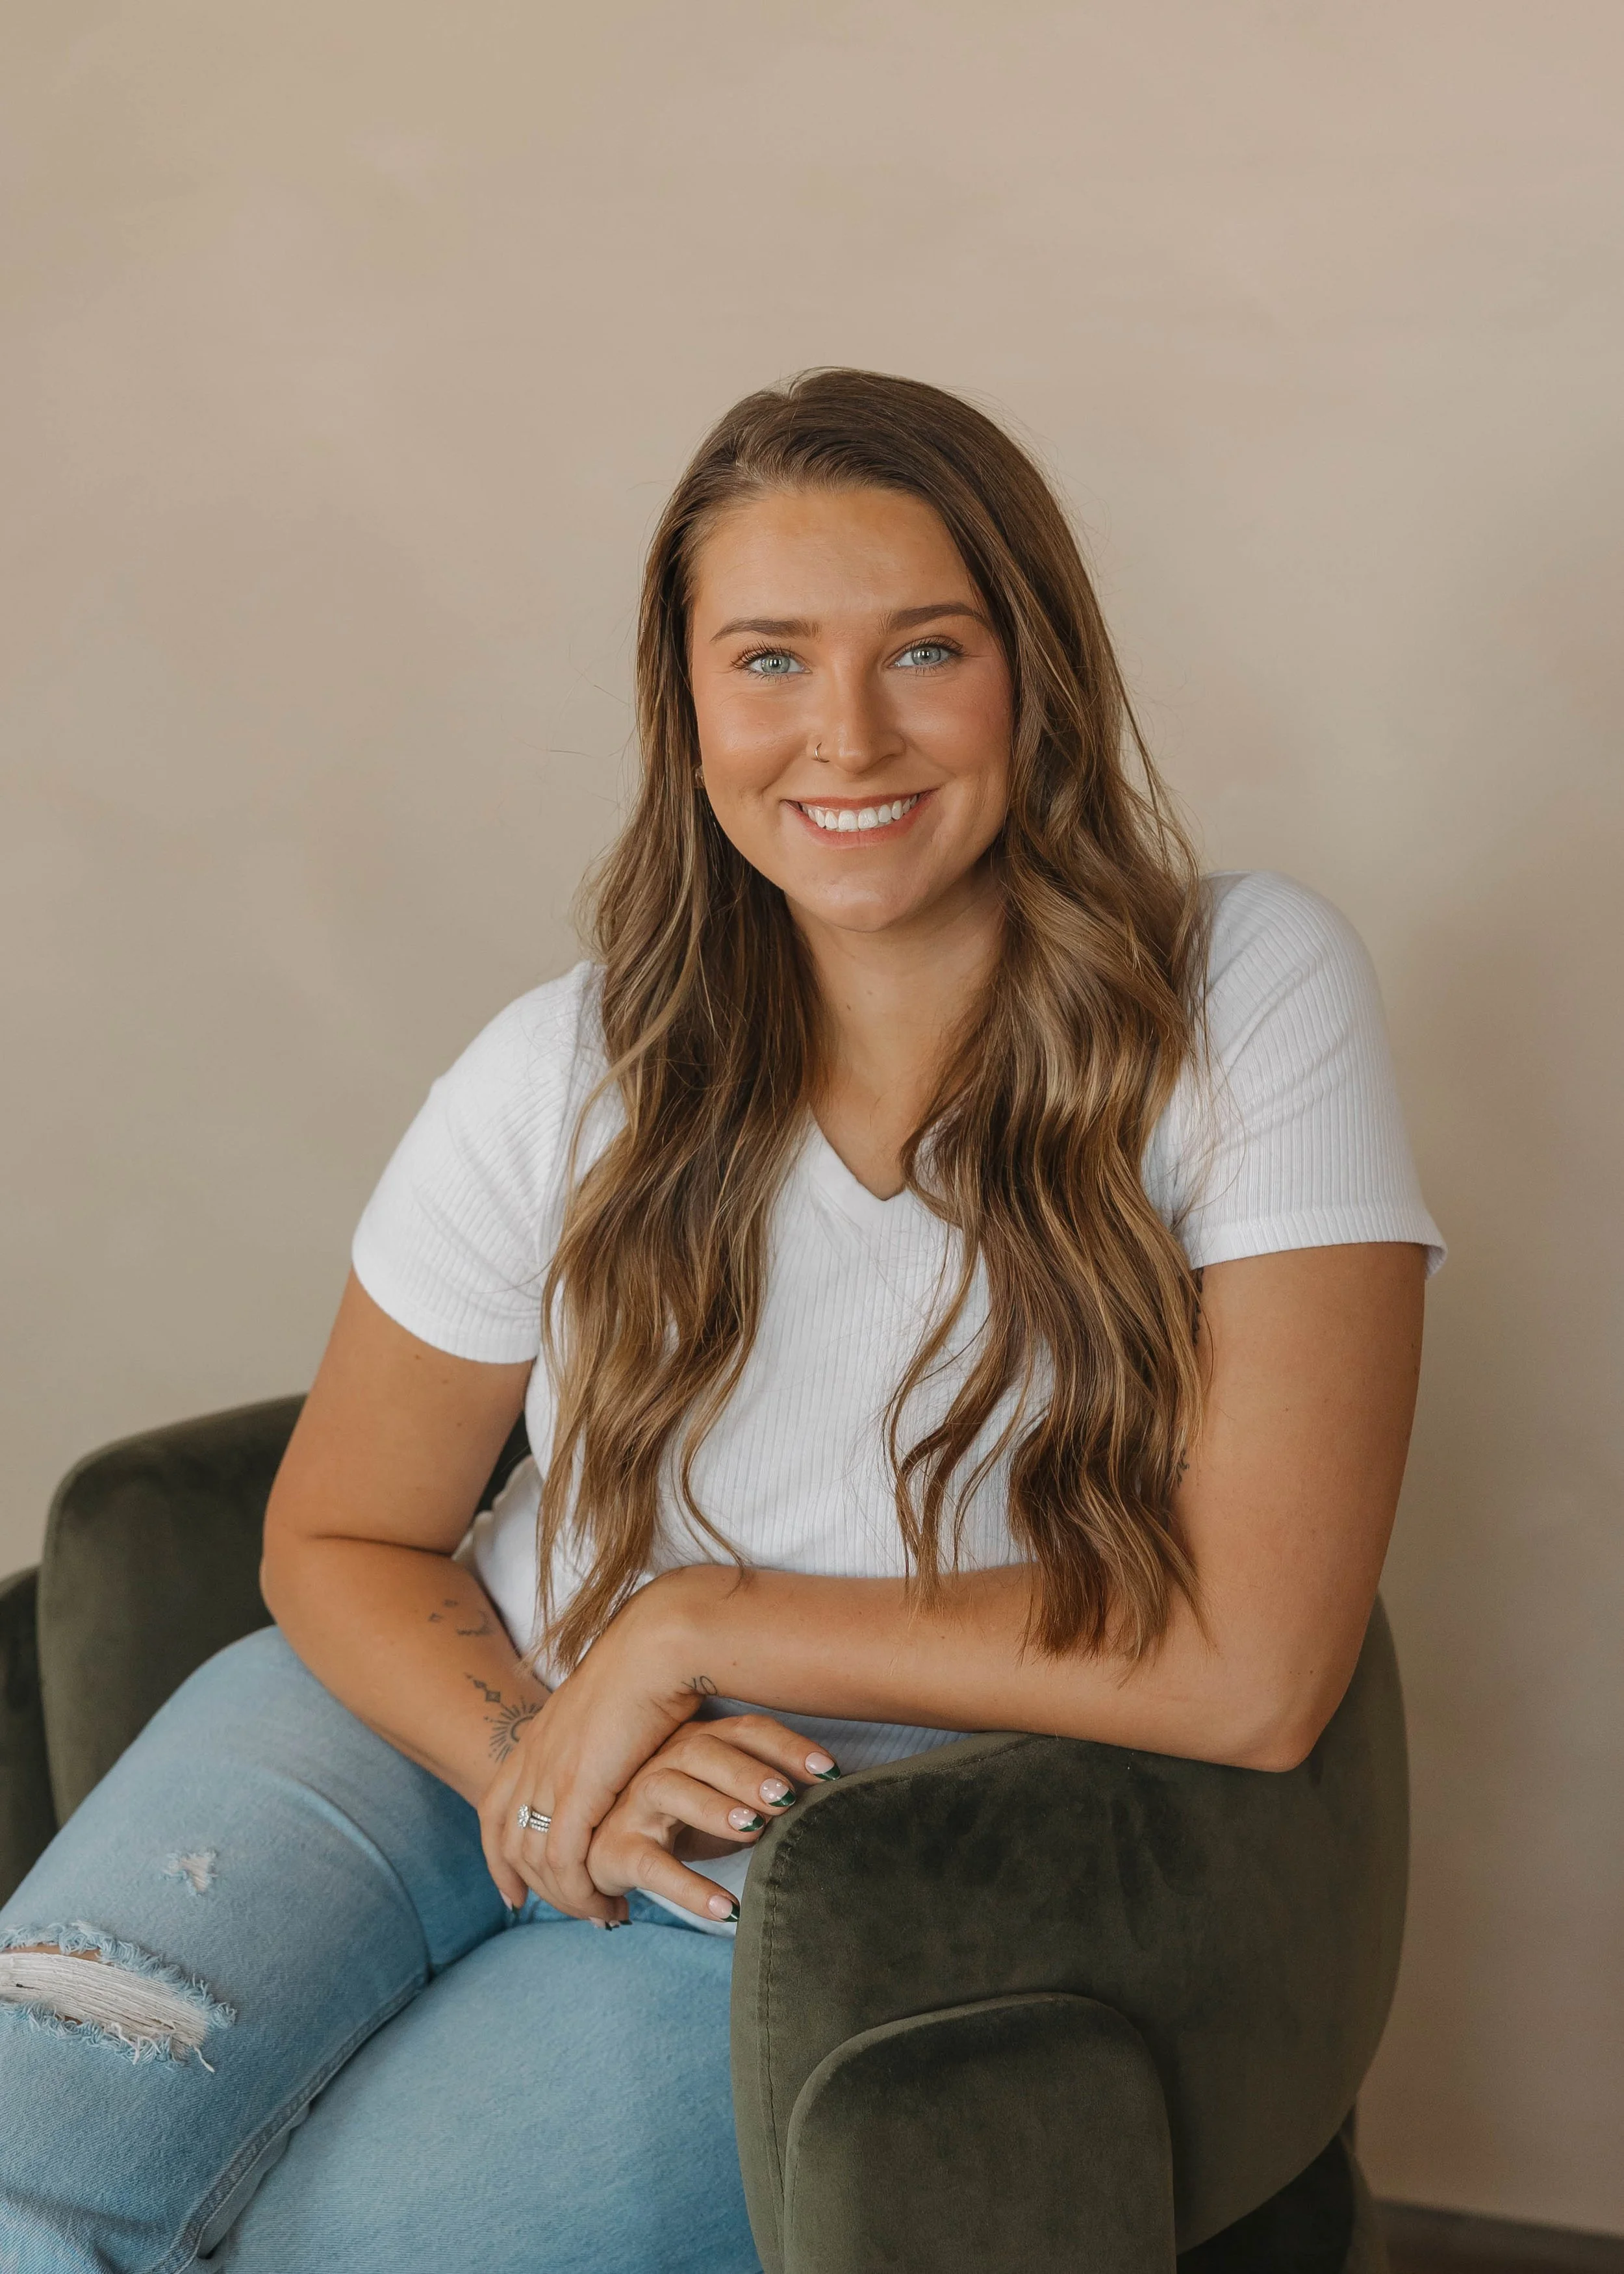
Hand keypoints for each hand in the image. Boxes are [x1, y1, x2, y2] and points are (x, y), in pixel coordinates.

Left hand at [477, 1572, 739, 1918]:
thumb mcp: (605, 1712)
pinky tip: (608, 1901)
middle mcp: (532, 1758)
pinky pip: (564, 1858)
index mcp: (536, 1737)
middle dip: (538, 1889)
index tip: (513, 1894)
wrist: (656, 1647)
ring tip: (604, 1913)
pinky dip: (579, 1889)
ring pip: (536, 1859)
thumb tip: (608, 1762)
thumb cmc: (649, 1669)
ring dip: (567, 1897)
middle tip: (578, 1911)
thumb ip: (594, 1741)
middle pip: (511, 1845)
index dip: (497, 1858)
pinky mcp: (578, 1789)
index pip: (493, 1809)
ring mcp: (550, 1774)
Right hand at [586, 1716, 839, 1924]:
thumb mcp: (730, 1804)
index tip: (830, 1771)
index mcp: (700, 1743)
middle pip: (706, 1751)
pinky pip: (653, 1865)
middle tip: (785, 1797)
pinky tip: (727, 1909)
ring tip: (754, 1830)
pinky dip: (690, 1887)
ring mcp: (637, 1802)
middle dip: (748, 1772)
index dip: (788, 1747)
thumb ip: (769, 1797)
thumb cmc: (684, 1822)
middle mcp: (666, 1761)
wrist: (611, 1851)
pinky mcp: (618, 1849)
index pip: (746, 1732)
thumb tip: (832, 1803)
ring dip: (715, 1808)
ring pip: (672, 1790)